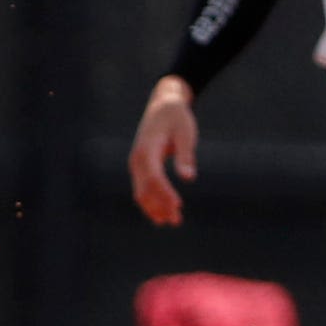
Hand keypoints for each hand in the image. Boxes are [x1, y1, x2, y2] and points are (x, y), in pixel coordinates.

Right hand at [128, 76, 198, 227]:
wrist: (163, 103)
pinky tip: (162, 212)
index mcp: (147, 149)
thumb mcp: (185, 132)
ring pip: (140, 192)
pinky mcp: (140, 166)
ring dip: (154, 208)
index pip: (154, 177)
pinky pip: (142, 188)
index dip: (164, 193)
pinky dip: (151, 201)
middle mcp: (137, 159)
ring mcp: (136, 164)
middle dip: (160, 206)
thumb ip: (185, 155)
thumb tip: (189, 177)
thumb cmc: (177, 117)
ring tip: (171, 221)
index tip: (178, 206)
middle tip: (176, 221)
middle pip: (144, 189)